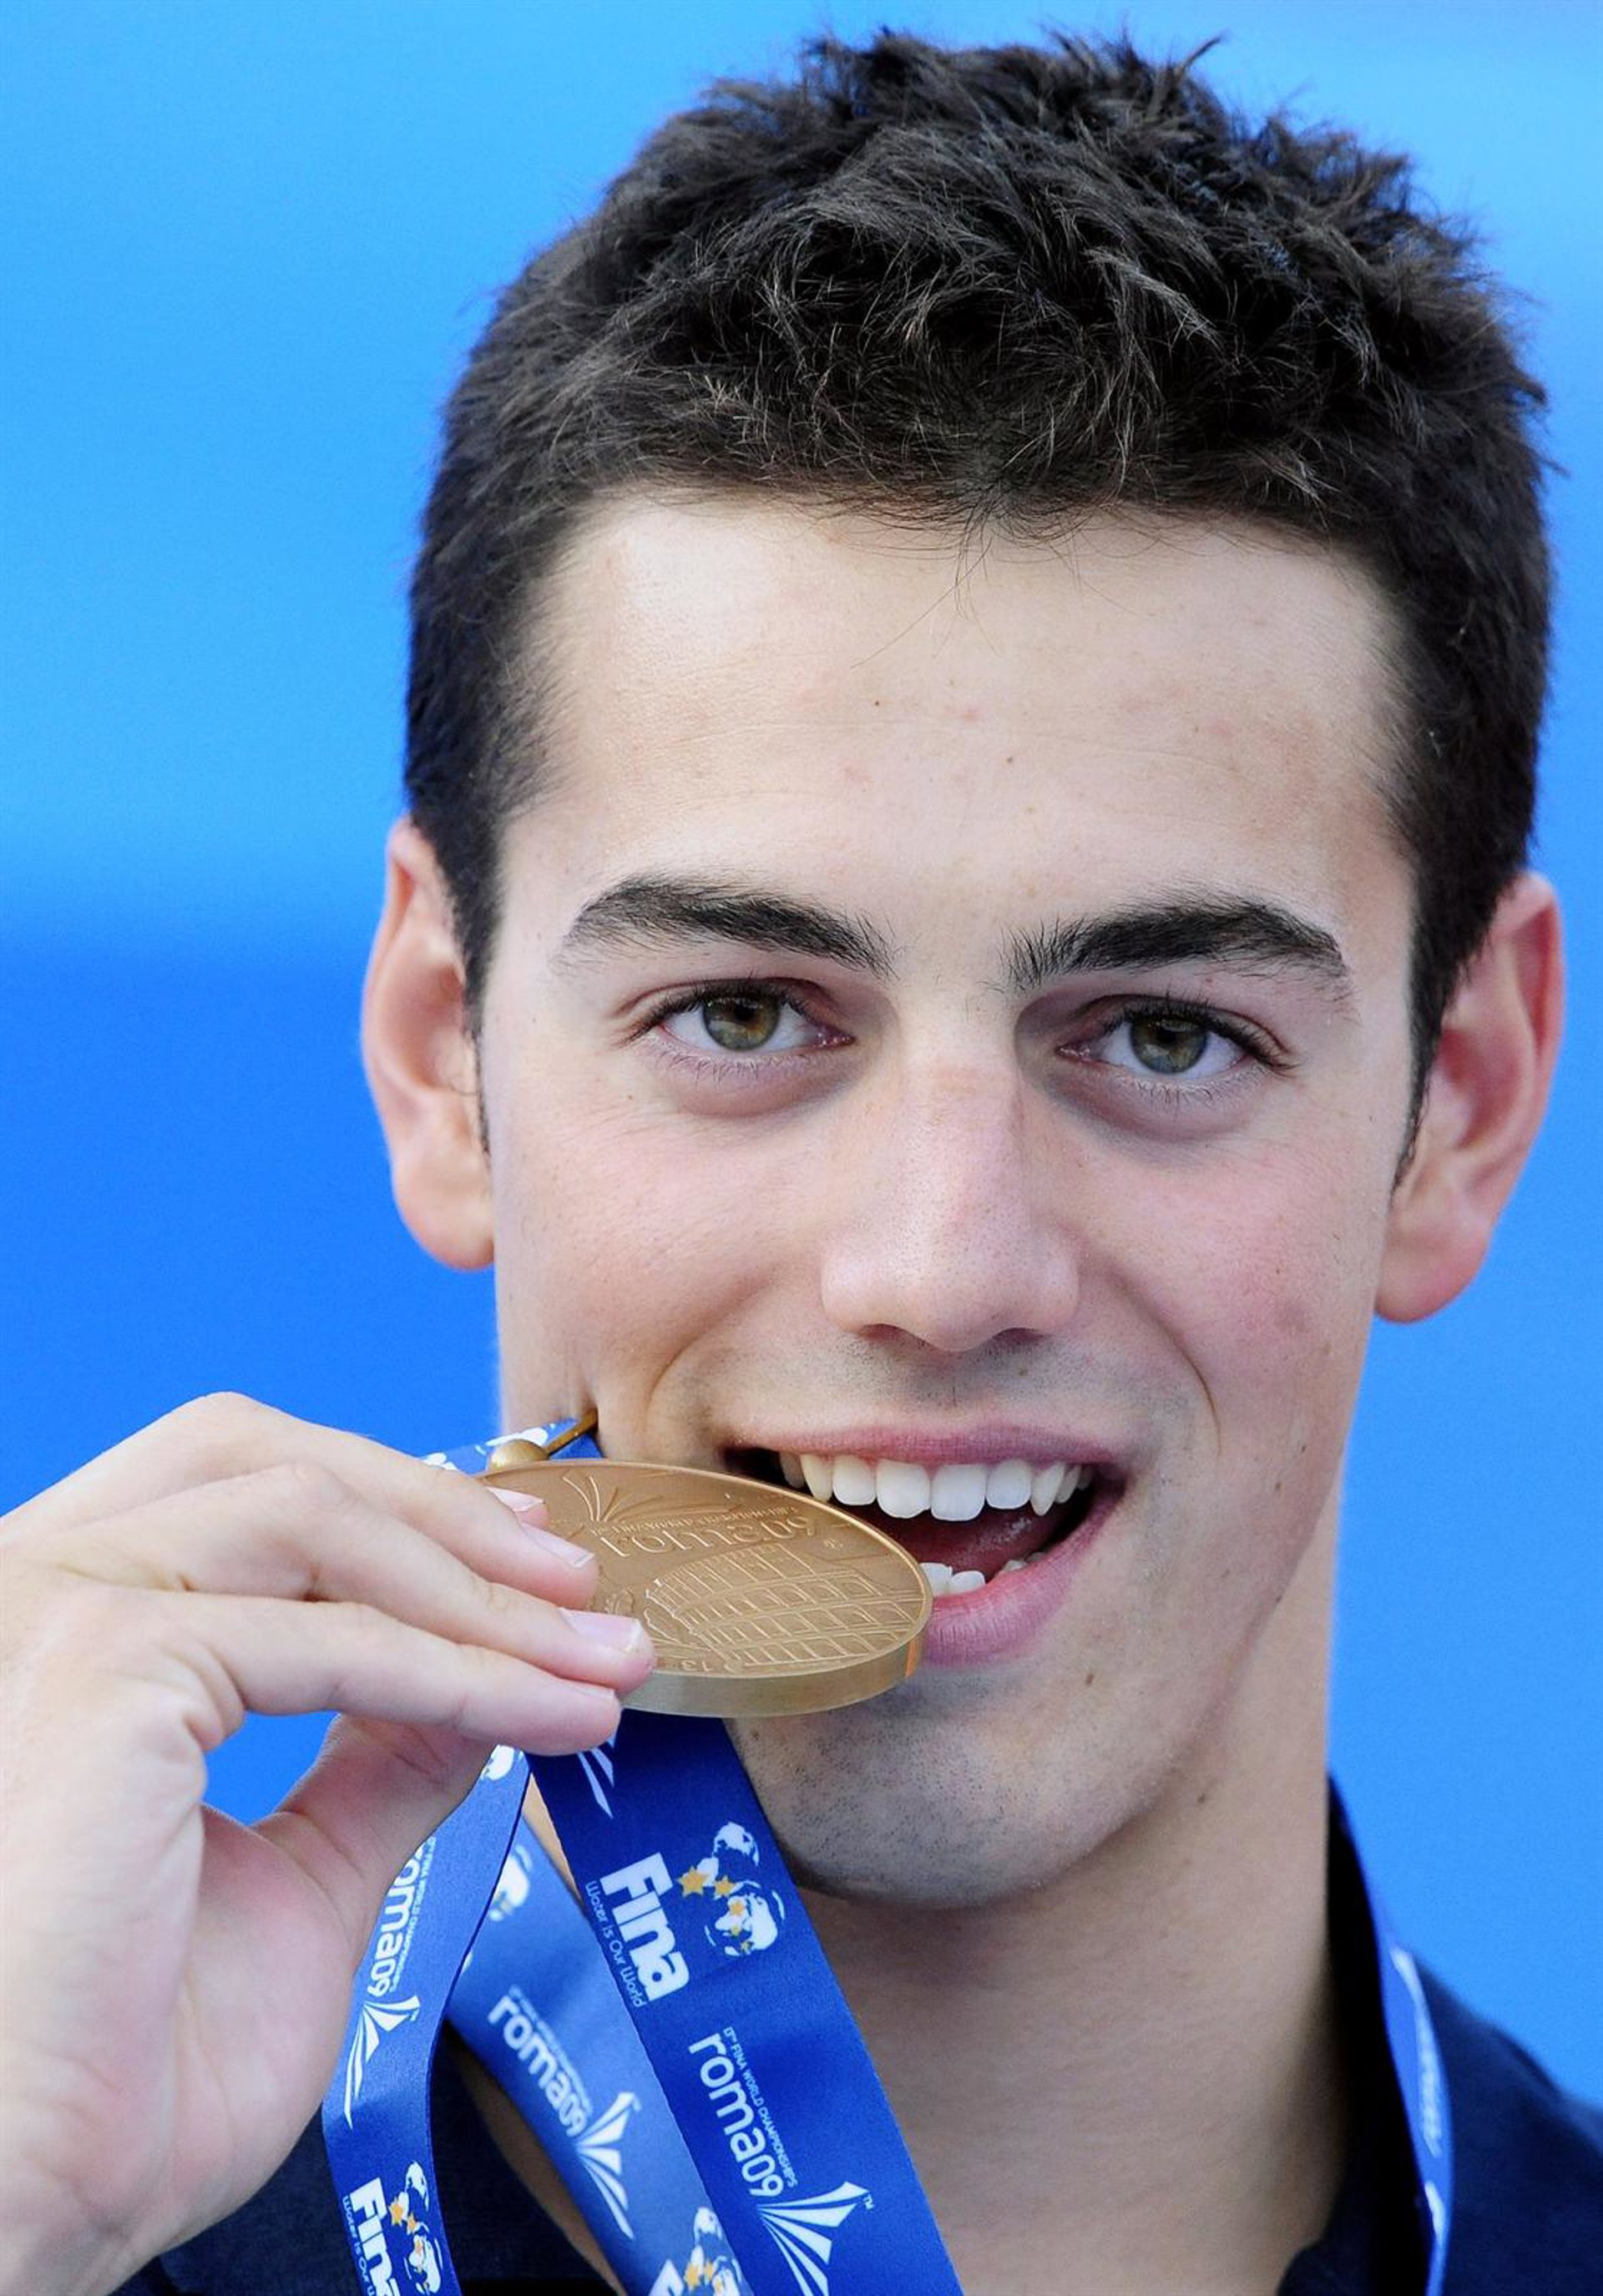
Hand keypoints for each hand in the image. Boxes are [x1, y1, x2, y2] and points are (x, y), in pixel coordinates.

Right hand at [0, 1395, 651, 2295]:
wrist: (27, 2206)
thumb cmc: (114, 2080)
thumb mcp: (293, 1878)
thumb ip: (378, 1763)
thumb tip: (483, 1686)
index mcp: (61, 1627)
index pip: (234, 1485)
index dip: (392, 1502)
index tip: (525, 1565)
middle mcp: (36, 1588)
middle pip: (268, 1460)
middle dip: (445, 1511)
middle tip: (579, 1583)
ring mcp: (58, 1610)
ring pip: (318, 1527)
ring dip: (485, 1593)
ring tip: (599, 1657)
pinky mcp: (105, 1664)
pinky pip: (339, 1643)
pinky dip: (470, 1673)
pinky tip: (552, 1714)